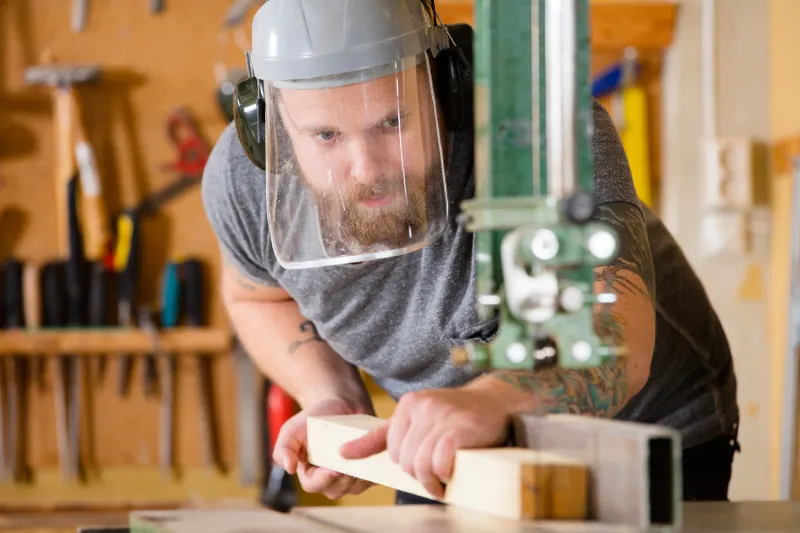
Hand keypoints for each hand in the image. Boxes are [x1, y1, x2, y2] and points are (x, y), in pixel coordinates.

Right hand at [273, 397, 374, 499]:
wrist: (340, 404)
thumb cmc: (314, 417)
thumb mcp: (293, 428)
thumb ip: (283, 447)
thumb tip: (288, 468)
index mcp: (309, 474)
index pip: (314, 485)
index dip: (324, 479)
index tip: (335, 468)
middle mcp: (329, 480)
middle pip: (336, 489)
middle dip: (344, 478)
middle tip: (352, 463)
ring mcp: (348, 478)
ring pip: (355, 487)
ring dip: (360, 475)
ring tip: (364, 459)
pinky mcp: (366, 472)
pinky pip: (372, 479)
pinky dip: (374, 471)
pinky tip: (374, 458)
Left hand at [338, 386, 515, 498]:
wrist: (499, 403)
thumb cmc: (457, 417)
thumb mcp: (417, 421)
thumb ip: (379, 438)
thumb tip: (342, 452)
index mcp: (409, 404)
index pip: (393, 450)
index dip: (409, 463)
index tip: (426, 464)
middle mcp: (424, 406)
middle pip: (406, 460)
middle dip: (421, 474)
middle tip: (439, 474)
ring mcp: (442, 416)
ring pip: (421, 464)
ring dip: (433, 480)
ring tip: (445, 477)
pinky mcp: (460, 429)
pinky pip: (439, 463)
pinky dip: (445, 475)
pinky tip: (453, 473)